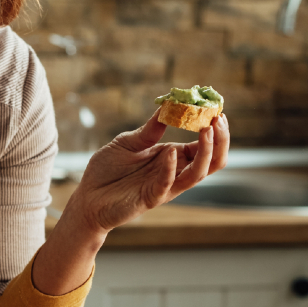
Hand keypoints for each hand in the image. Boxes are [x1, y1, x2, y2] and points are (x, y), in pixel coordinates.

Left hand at [68, 112, 229, 235]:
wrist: (87, 197)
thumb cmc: (107, 170)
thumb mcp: (128, 142)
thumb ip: (149, 130)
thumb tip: (167, 107)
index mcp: (172, 157)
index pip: (203, 145)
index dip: (213, 129)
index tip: (217, 110)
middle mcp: (174, 172)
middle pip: (211, 161)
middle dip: (220, 140)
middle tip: (218, 120)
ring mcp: (165, 186)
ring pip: (198, 174)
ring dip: (206, 152)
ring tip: (207, 130)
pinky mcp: (150, 198)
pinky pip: (167, 185)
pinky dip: (171, 169)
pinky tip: (171, 152)